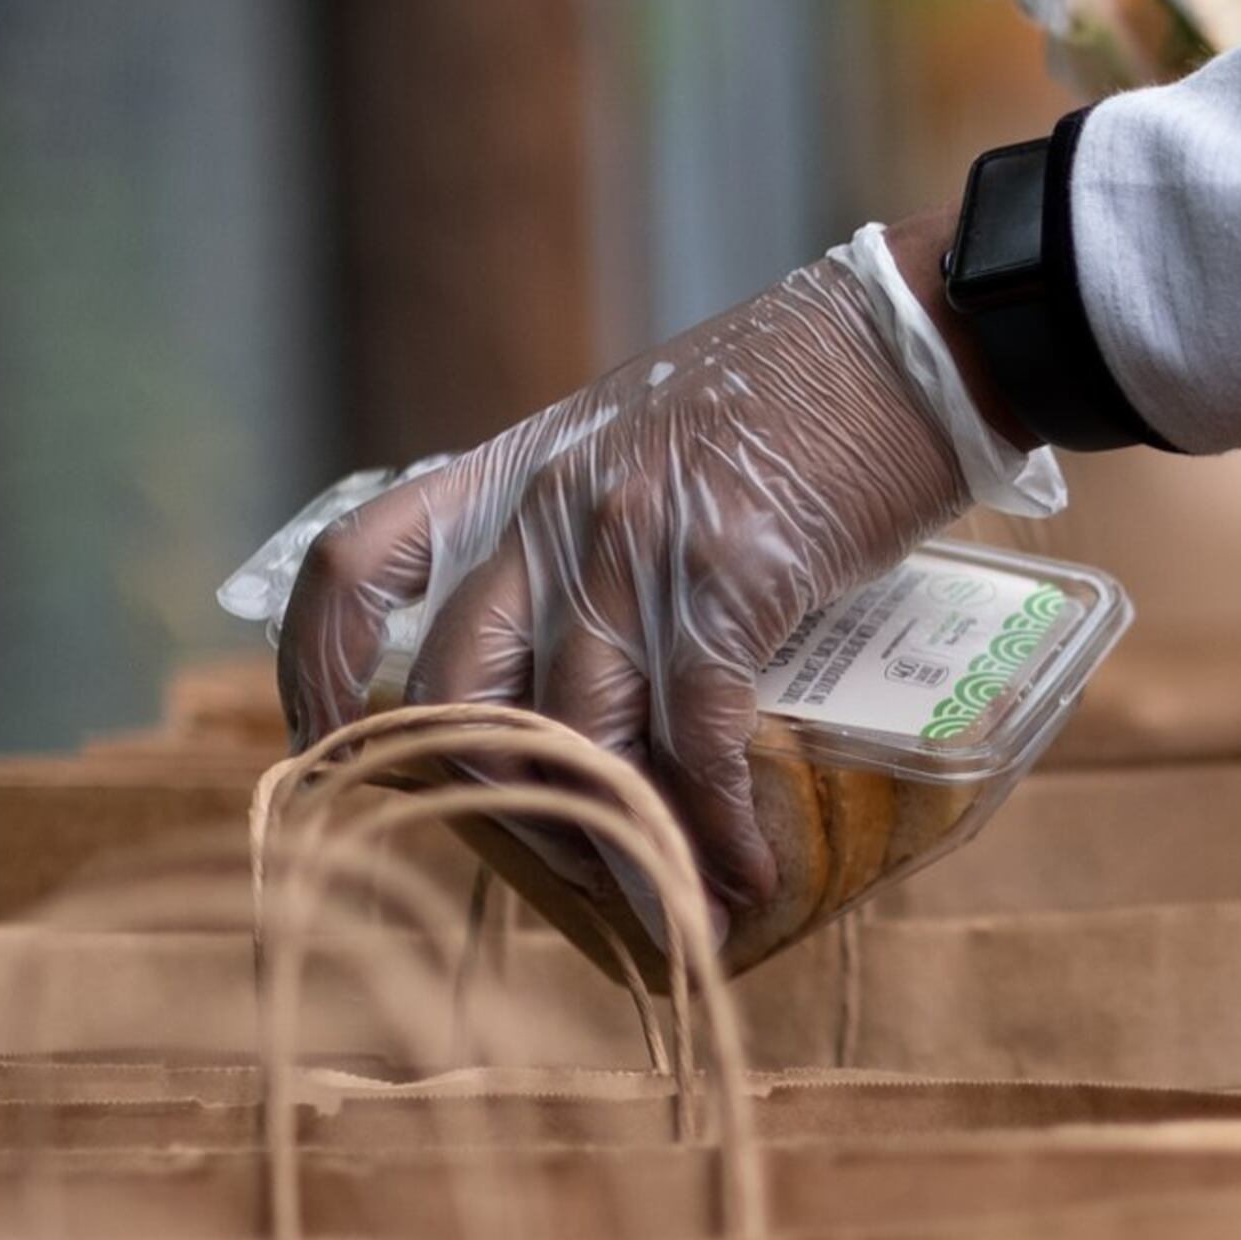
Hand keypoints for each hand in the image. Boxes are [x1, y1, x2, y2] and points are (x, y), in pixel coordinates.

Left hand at [280, 240, 975, 916]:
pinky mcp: (733, 573)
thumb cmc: (805, 394)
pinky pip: (697, 735)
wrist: (917, 337)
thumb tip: (596, 656)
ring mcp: (636, 539)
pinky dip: (714, 825)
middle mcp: (554, 506)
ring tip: (677, 902)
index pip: (362, 560)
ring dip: (621, 844)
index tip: (331, 750)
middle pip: (460, 694)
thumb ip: (598, 527)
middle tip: (582, 868)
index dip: (323, 667)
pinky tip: (748, 871)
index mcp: (520, 468)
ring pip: (576, 736)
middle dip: (507, 809)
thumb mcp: (654, 438)